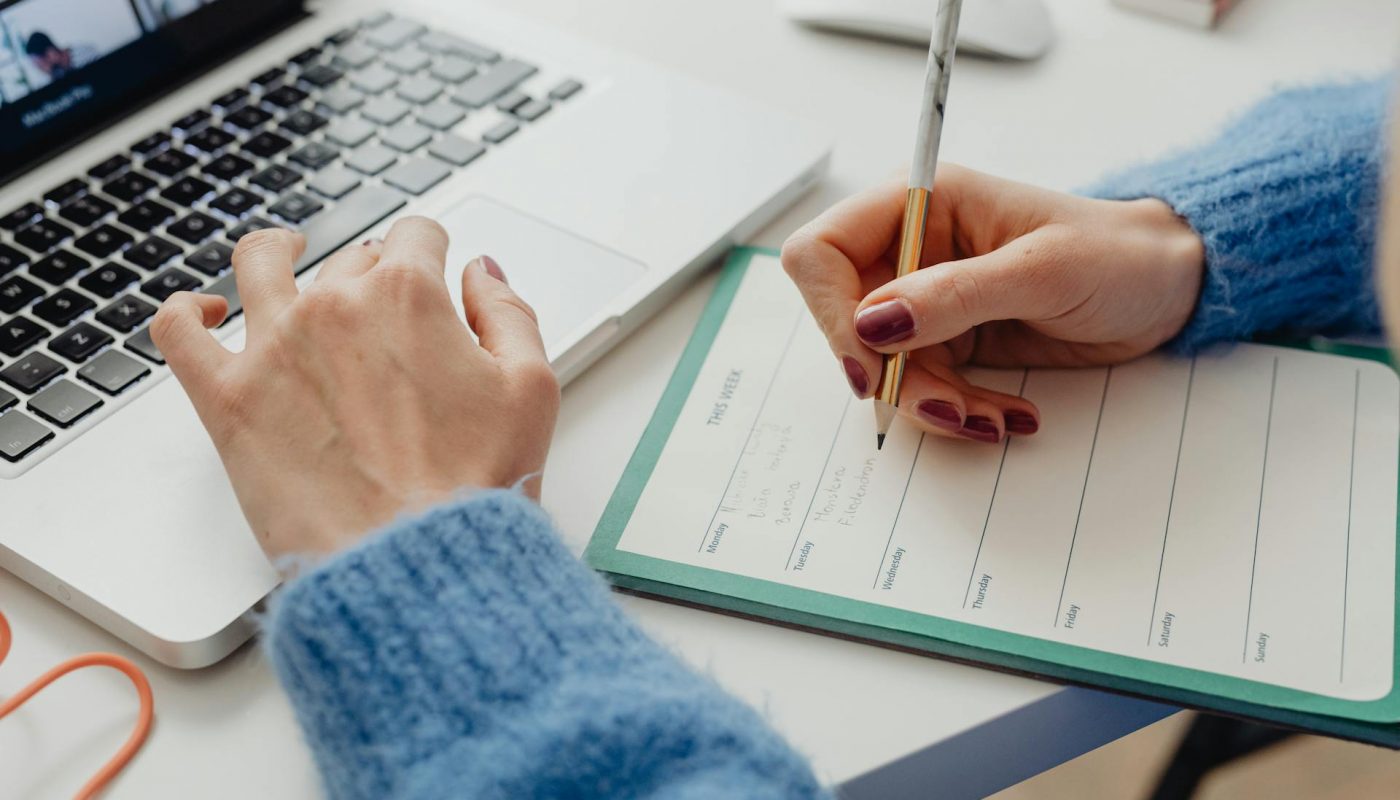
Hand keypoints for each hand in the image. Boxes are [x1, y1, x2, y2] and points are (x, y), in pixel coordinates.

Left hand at [150, 218, 560, 557]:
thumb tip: (480, 272)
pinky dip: (187, 310)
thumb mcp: (531, 388)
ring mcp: (272, 347)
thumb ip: (508, 311)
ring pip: (258, 264)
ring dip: (275, 251)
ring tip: (283, 255)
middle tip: (388, 322)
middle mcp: (335, 306)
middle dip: (372, 275)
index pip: (416, 235)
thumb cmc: (476, 487)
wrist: (413, 562)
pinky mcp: (227, 399)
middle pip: (349, 258)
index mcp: (409, 294)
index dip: (430, 251)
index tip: (432, 271)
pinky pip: (178, 330)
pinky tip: (205, 313)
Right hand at [781, 165, 1203, 441]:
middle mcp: (910, 249)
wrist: (1165, 289)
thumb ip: (955, 295)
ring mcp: (926, 299)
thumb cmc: (1117, 254)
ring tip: (992, 417)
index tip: (870, 365)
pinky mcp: (947, 340)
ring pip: (883, 367)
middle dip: (892, 374)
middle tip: (947, 405)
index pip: (824, 251)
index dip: (831, 310)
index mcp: (919, 203)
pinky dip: (956, 411)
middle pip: (846, 322)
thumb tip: (874, 323)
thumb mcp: (1042, 271)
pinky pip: (921, 387)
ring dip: (931, 404)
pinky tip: (1006, 414)